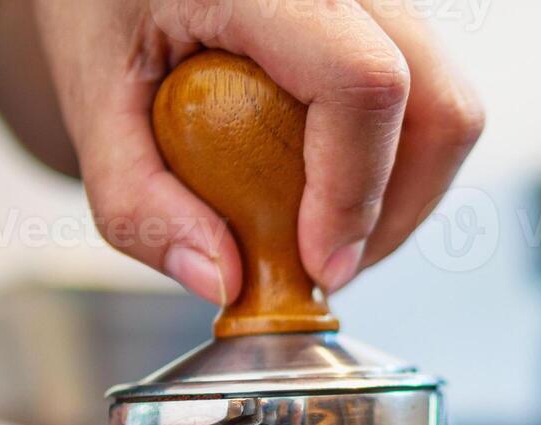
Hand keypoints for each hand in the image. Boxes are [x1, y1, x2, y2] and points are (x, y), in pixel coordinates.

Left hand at [32, 0, 483, 301]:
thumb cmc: (102, 7)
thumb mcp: (90, 99)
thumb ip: (138, 201)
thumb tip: (223, 280)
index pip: (362, 82)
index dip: (354, 192)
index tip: (318, 266)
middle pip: (438, 105)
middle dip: (396, 211)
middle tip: (328, 265)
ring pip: (449, 109)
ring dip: (403, 198)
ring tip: (326, 233)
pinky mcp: (390, 23)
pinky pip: (430, 104)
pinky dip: (397, 169)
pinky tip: (334, 192)